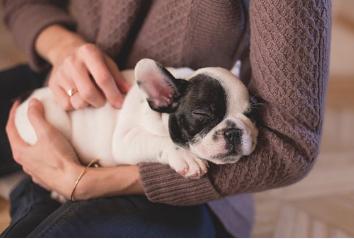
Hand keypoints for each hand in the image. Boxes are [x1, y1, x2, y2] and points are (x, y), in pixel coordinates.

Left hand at [6, 99, 143, 199]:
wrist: (74, 181)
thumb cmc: (60, 158)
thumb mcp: (48, 133)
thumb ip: (37, 117)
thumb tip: (32, 102)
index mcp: (21, 152)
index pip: (10, 129)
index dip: (13, 114)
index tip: (18, 104)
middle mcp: (25, 164)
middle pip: (19, 142)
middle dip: (22, 129)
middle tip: (30, 119)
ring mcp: (35, 173)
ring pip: (30, 155)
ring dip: (33, 143)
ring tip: (42, 136)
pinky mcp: (46, 179)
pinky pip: (41, 163)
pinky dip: (43, 154)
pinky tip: (52, 153)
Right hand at [36, 25, 130, 109]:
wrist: (64, 50)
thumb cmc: (91, 60)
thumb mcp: (106, 62)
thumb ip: (117, 78)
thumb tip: (129, 91)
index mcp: (89, 53)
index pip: (103, 78)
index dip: (113, 94)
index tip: (120, 104)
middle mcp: (72, 62)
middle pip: (89, 93)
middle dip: (100, 102)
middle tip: (103, 100)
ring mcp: (60, 73)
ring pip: (78, 102)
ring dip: (88, 104)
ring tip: (90, 96)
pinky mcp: (52, 84)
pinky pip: (66, 105)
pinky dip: (75, 105)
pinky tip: (77, 96)